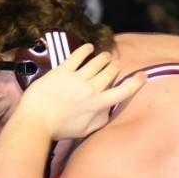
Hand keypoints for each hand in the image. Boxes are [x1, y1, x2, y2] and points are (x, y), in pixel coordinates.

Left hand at [16, 44, 146, 140]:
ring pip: (97, 62)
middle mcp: (91, 89)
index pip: (123, 91)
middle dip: (114, 67)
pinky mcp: (62, 71)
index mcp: (98, 105)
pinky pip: (78, 56)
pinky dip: (85, 50)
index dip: (136, 82)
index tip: (143, 75)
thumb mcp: (85, 130)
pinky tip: (89, 47)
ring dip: (104, 57)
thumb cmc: (59, 129)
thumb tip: (109, 110)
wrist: (35, 121)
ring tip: (105, 55)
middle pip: (110, 72)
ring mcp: (76, 78)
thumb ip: (100, 119)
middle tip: (114, 65)